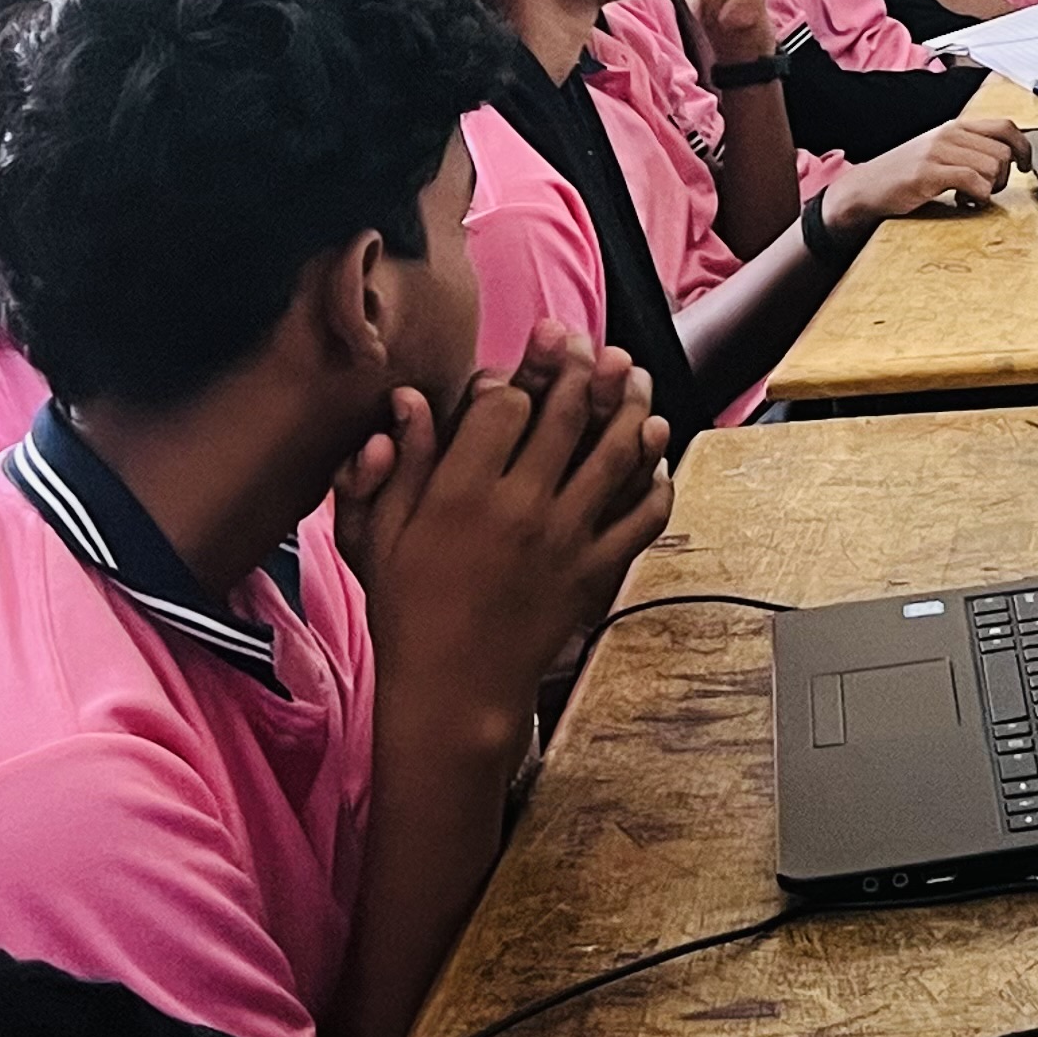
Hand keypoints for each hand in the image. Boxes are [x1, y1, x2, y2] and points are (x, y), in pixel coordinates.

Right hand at [340, 339, 672, 731]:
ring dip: (631, 406)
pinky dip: (657, 479)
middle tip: (591, 345)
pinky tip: (656, 454)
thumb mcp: (380, 539)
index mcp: (460, 495)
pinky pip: (643, 513)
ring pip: (617, 452)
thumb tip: (407, 400)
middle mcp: (520, 507)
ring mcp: (567, 538)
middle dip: (581, 368)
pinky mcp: (598, 570)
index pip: (502, 406)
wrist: (453, 690)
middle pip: (566, 414)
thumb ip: (396, 467)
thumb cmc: (408, 611)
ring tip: (634, 378)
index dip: (514, 376)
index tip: (518, 365)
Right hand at [830, 116, 1030, 227]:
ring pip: (991, 168)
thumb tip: (1007, 159)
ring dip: (988, 189)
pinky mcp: (928, 173)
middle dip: (1002, 178)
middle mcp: (949, 134)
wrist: (864, 188)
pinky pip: (972, 181)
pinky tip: (962, 202)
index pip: (1005, 127)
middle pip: (1002, 153)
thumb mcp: (940, 153)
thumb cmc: (905, 174)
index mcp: (955, 127)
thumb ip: (970, 150)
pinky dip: (976, 197)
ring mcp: (937, 152)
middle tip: (985, 190)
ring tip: (969, 197)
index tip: (1025, 166)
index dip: (1023, 147)